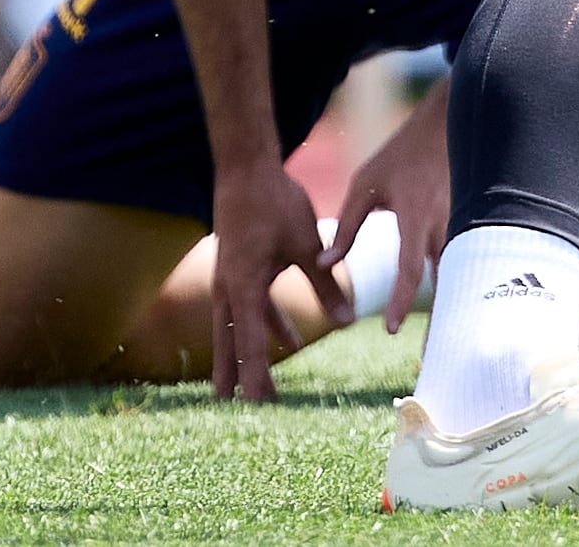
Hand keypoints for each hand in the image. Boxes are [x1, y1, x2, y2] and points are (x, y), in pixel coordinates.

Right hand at [206, 154, 333, 402]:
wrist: (245, 167)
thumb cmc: (275, 203)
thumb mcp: (305, 244)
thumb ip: (326, 283)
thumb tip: (348, 321)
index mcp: (244, 285)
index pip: (250, 342)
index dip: (254, 375)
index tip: (256, 405)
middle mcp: (230, 287)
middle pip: (231, 342)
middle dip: (238, 376)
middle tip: (240, 411)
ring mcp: (230, 278)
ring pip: (237, 327)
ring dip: (247, 355)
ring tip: (254, 388)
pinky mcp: (237, 267)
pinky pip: (250, 306)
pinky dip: (267, 323)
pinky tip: (289, 338)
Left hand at [329, 81, 451, 335]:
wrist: (446, 125)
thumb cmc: (400, 155)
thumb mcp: (365, 184)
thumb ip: (346, 227)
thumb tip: (324, 264)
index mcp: (414, 216)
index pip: (408, 268)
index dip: (399, 300)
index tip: (387, 329)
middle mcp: (442, 225)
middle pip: (444, 285)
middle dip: (440, 324)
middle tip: (429, 360)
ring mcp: (461, 225)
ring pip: (461, 279)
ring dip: (455, 313)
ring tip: (446, 347)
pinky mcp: (470, 226)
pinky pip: (467, 265)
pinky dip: (462, 292)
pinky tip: (458, 317)